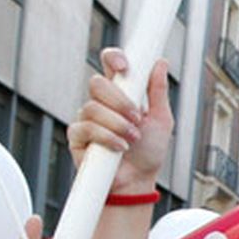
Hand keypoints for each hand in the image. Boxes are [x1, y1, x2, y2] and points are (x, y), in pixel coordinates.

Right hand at [67, 49, 171, 194]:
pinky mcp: (77, 136)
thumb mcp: (161, 119)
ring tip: (132, 139)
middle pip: (97, 83)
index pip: (110, 64)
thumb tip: (160, 63)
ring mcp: (87, 118)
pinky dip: (107, 138)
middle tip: (137, 118)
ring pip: (92, 107)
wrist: (138, 180)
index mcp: (121, 92)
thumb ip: (157, 92)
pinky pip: (86, 128)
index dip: (114, 58)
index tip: (125, 67)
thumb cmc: (149, 151)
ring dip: (118, 124)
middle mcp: (101, 102)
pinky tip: (119, 148)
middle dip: (120, 101)